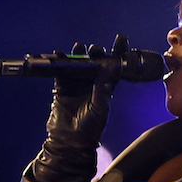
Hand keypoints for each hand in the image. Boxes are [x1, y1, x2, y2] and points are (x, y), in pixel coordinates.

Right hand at [29, 40, 120, 181]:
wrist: (70, 141)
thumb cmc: (90, 129)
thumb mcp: (100, 107)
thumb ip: (103, 88)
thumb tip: (110, 67)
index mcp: (106, 89)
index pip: (114, 68)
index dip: (119, 53)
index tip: (122, 40)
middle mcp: (92, 84)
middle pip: (96, 63)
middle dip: (97, 53)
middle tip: (96, 49)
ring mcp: (77, 85)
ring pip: (79, 65)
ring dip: (79, 55)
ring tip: (79, 47)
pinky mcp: (63, 88)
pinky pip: (61, 72)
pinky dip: (60, 63)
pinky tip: (60, 55)